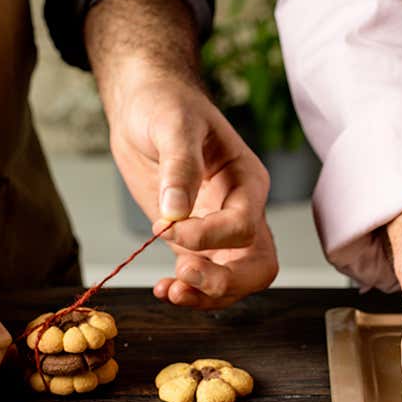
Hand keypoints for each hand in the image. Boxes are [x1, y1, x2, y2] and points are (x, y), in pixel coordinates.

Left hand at [86, 0, 277, 308]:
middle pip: (256, 265)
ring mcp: (219, 230)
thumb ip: (179, 167)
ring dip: (206, 295)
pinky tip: (163, 289)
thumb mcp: (173, 124)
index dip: (209, 236)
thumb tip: (175, 212)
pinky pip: (203, 278)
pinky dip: (188, 292)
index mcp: (248, 182)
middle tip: (185, 281)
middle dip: (224, 281)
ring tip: (170, 292)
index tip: (167, 226)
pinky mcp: (194, 242)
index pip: (245, 225)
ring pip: (234, 280)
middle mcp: (242, 210)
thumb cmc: (165, 105)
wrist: (144, 107)